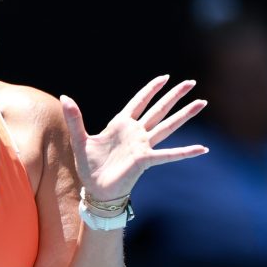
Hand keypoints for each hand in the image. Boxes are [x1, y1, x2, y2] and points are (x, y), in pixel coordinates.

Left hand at [60, 75, 207, 199]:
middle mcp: (136, 133)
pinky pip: (168, 155)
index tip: (165, 77)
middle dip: (174, 96)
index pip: (139, 102)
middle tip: (191, 82)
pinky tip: (202, 149)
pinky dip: (185, 152)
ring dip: (184, 115)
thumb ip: (74, 118)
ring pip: (167, 126)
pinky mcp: (145, 160)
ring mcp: (143, 146)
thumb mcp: (80, 139)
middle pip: (158, 109)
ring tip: (202, 102)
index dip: (151, 89)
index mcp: (121, 125)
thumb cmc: (90, 166)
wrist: (95, 190)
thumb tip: (64, 96)